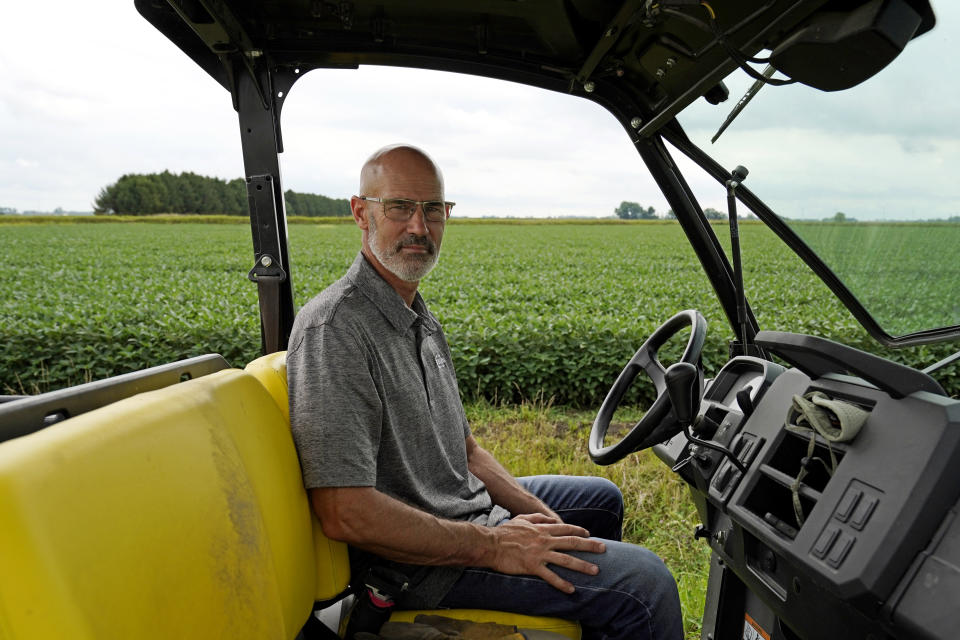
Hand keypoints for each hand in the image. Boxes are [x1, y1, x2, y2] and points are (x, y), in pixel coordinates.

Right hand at [489, 514, 606, 593]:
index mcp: (542, 529)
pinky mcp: (533, 566)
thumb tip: (552, 520)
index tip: (589, 535)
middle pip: (572, 542)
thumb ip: (538, 517)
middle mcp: (545, 540)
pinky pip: (551, 576)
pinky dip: (562, 583)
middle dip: (590, 546)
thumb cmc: (505, 532)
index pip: (566, 529)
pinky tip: (571, 589)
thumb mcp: (522, 518)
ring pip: (566, 559)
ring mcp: (540, 553)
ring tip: (595, 571)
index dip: (579, 531)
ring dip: (582, 565)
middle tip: (604, 549)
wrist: (491, 544)